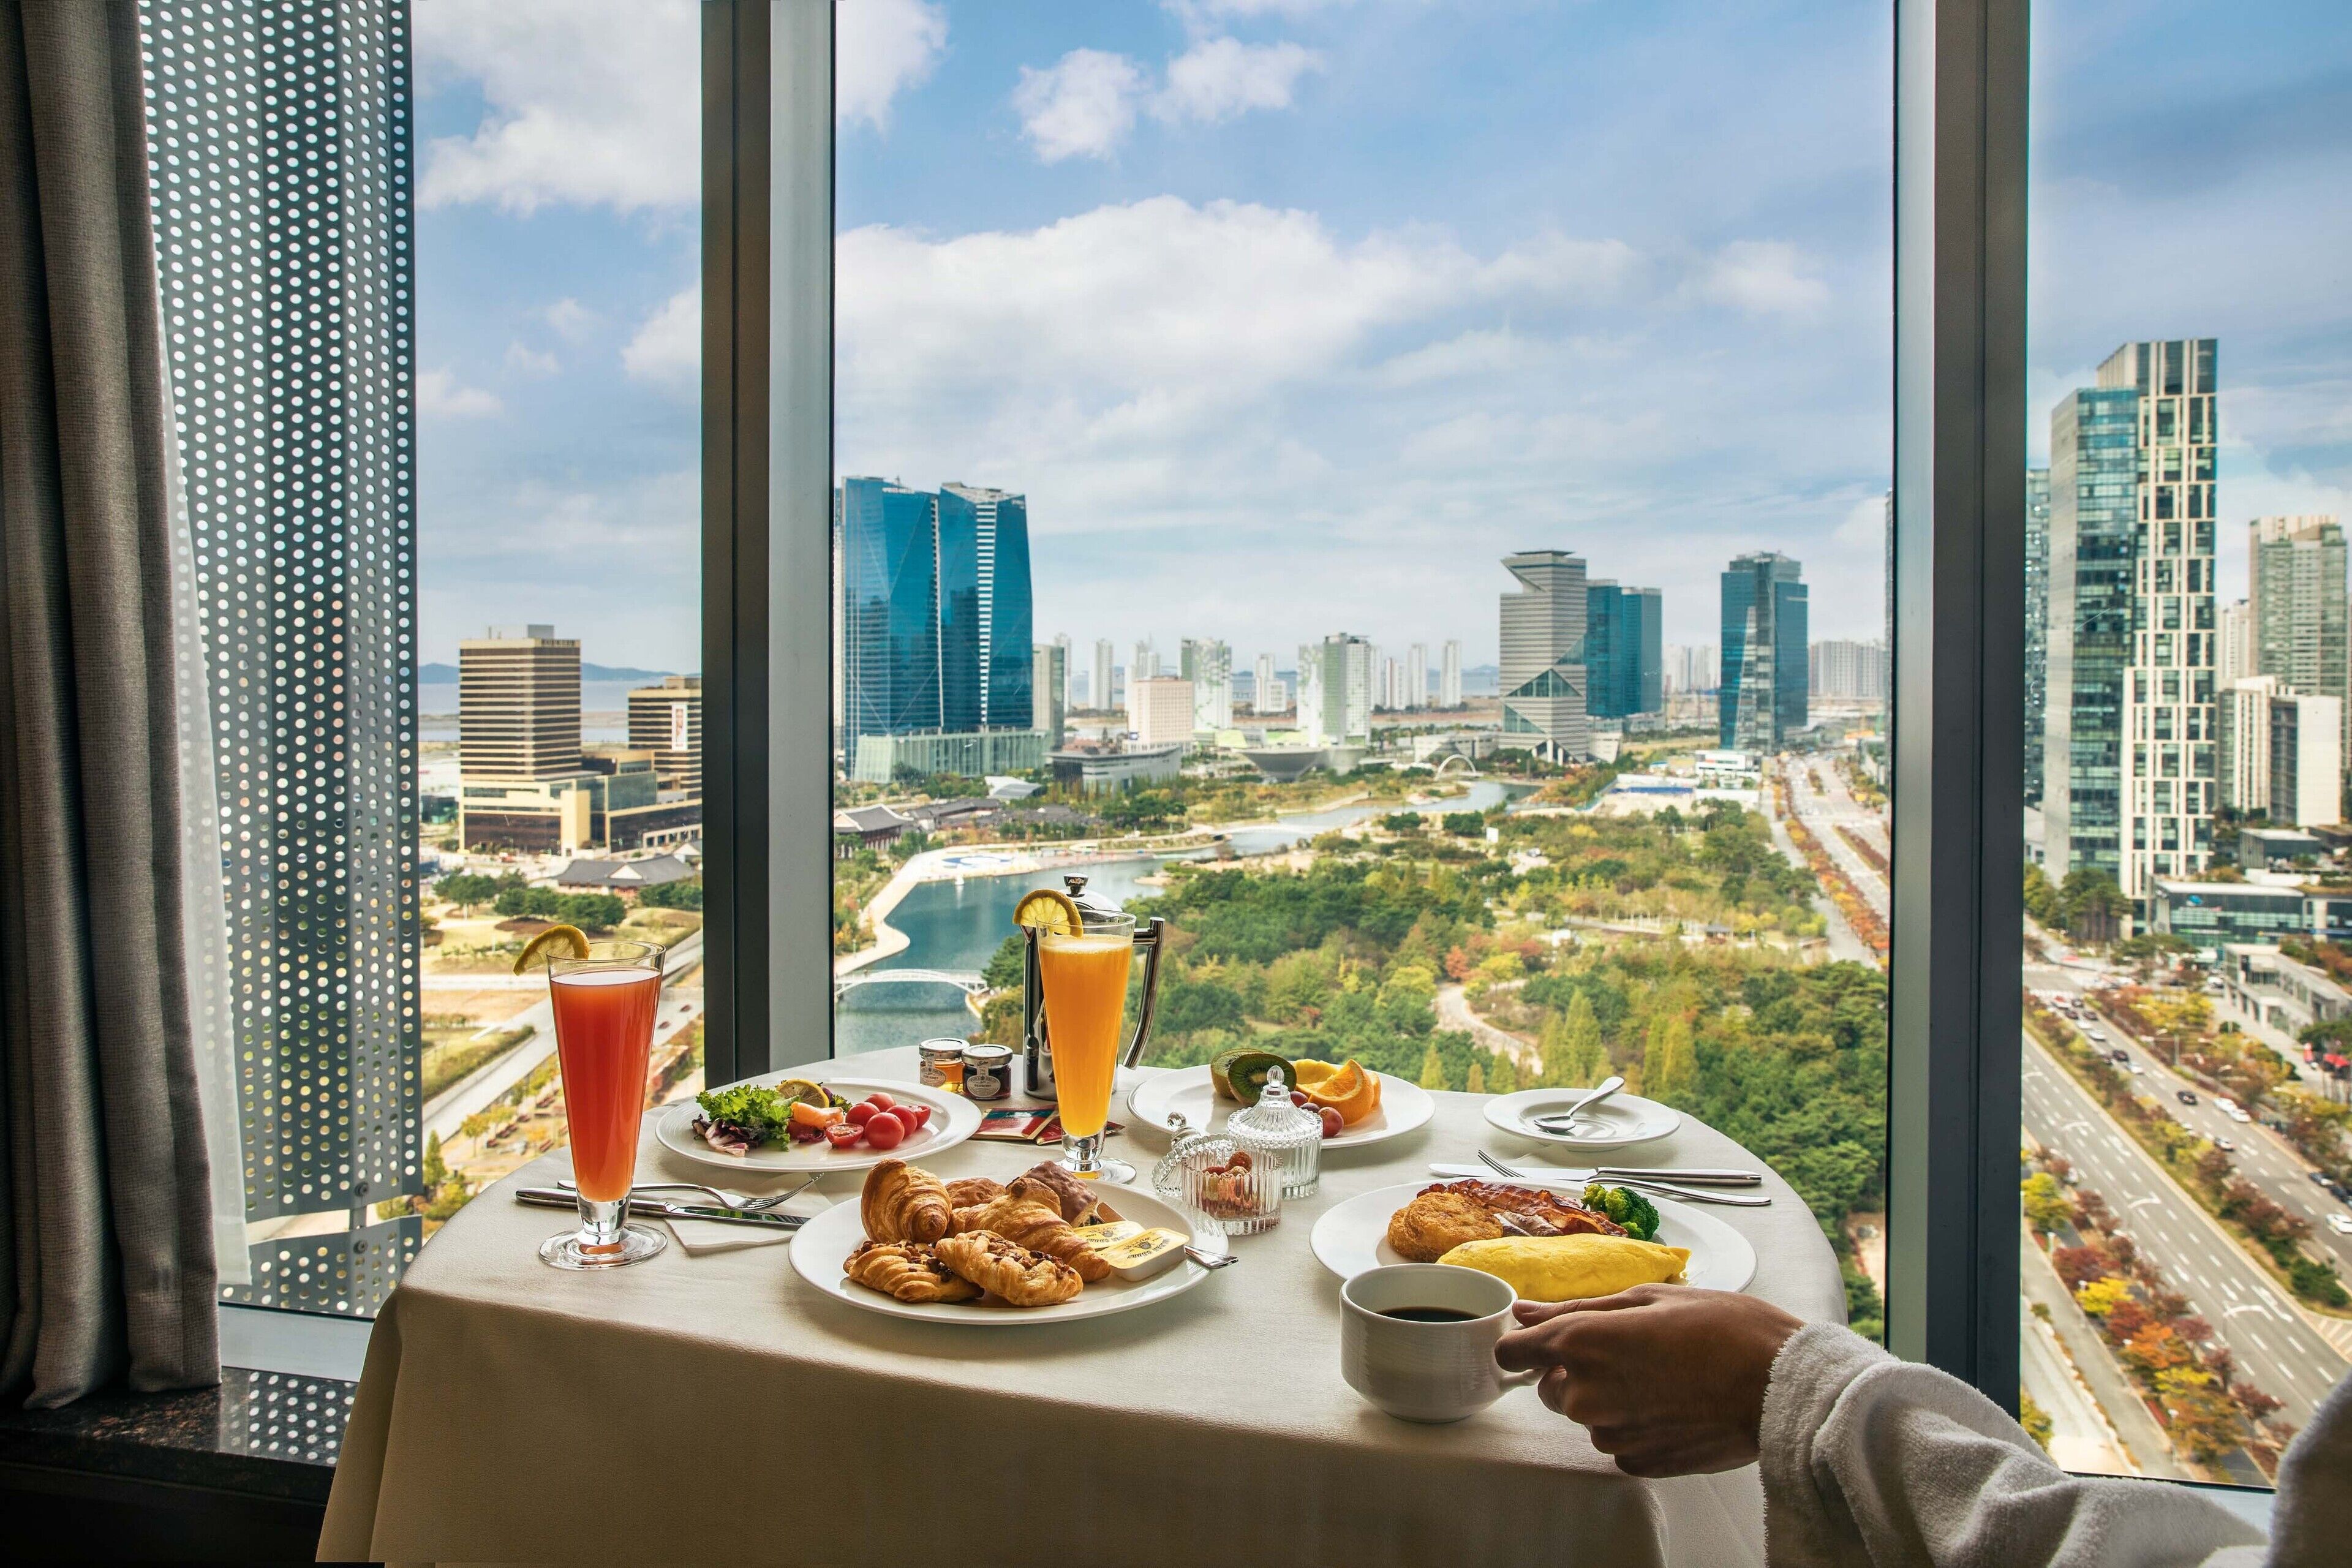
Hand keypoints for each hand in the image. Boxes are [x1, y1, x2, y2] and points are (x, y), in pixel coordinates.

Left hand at [1493, 1284, 1802, 1476]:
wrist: (1781, 1385)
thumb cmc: (1725, 1329)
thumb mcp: (1649, 1298)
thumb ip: (1576, 1309)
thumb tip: (1524, 1312)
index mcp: (1582, 1343)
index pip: (1512, 1352)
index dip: (1527, 1343)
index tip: (1548, 1339)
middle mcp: (1586, 1394)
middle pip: (1550, 1385)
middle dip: (1575, 1369)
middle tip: (1630, 1350)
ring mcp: (1612, 1434)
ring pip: (1585, 1415)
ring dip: (1608, 1397)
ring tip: (1660, 1376)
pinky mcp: (1639, 1462)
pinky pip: (1617, 1442)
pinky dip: (1634, 1426)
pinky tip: (1671, 1405)